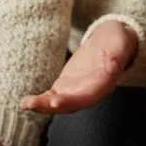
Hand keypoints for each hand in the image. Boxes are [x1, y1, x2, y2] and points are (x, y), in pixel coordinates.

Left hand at [20, 21, 136, 115]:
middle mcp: (90, 92)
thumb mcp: (119, 41)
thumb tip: (112, 68)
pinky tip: (25, 102)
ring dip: (43, 106)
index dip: (73, 100)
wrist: (110, 40)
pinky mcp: (66, 87)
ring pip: (60, 103)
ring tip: (25, 104)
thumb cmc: (117, 40)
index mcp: (104, 83)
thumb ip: (117, 54)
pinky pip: (53, 97)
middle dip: (51, 106)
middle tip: (32, 104)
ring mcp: (77, 91)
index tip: (56, 101)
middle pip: (71, 104)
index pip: (89, 95)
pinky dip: (40, 101)